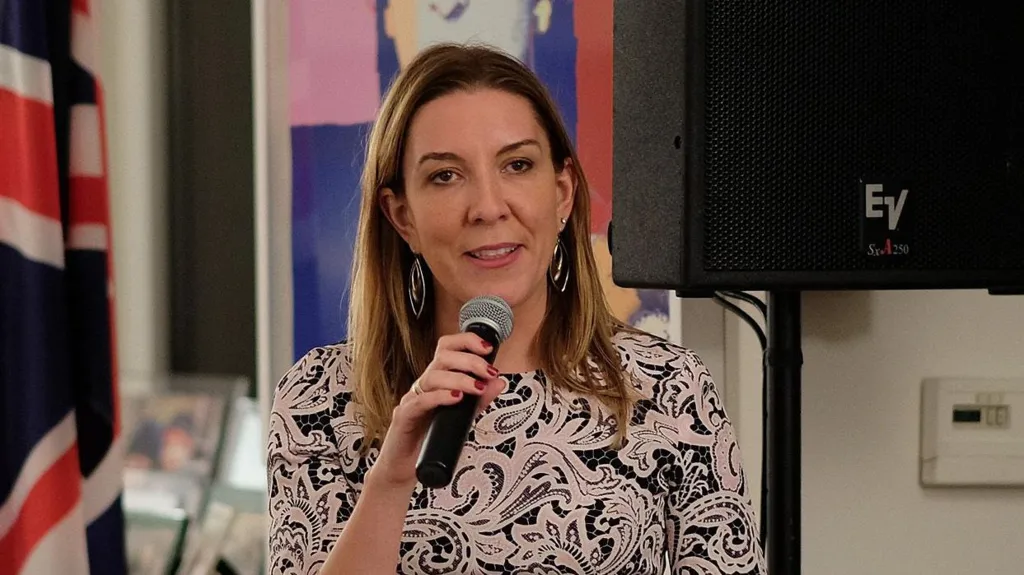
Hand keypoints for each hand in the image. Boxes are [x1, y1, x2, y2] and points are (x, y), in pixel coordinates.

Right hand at [368, 333, 503, 489]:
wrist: (404, 465)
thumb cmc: (430, 438)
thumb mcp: (462, 416)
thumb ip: (479, 399)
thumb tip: (499, 381)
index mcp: (436, 380)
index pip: (448, 349)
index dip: (466, 342)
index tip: (488, 348)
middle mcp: (424, 385)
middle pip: (442, 357)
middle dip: (470, 361)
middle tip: (489, 372)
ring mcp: (412, 399)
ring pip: (433, 376)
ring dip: (459, 379)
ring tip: (477, 387)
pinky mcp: (404, 416)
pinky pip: (421, 401)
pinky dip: (440, 397)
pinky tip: (456, 398)